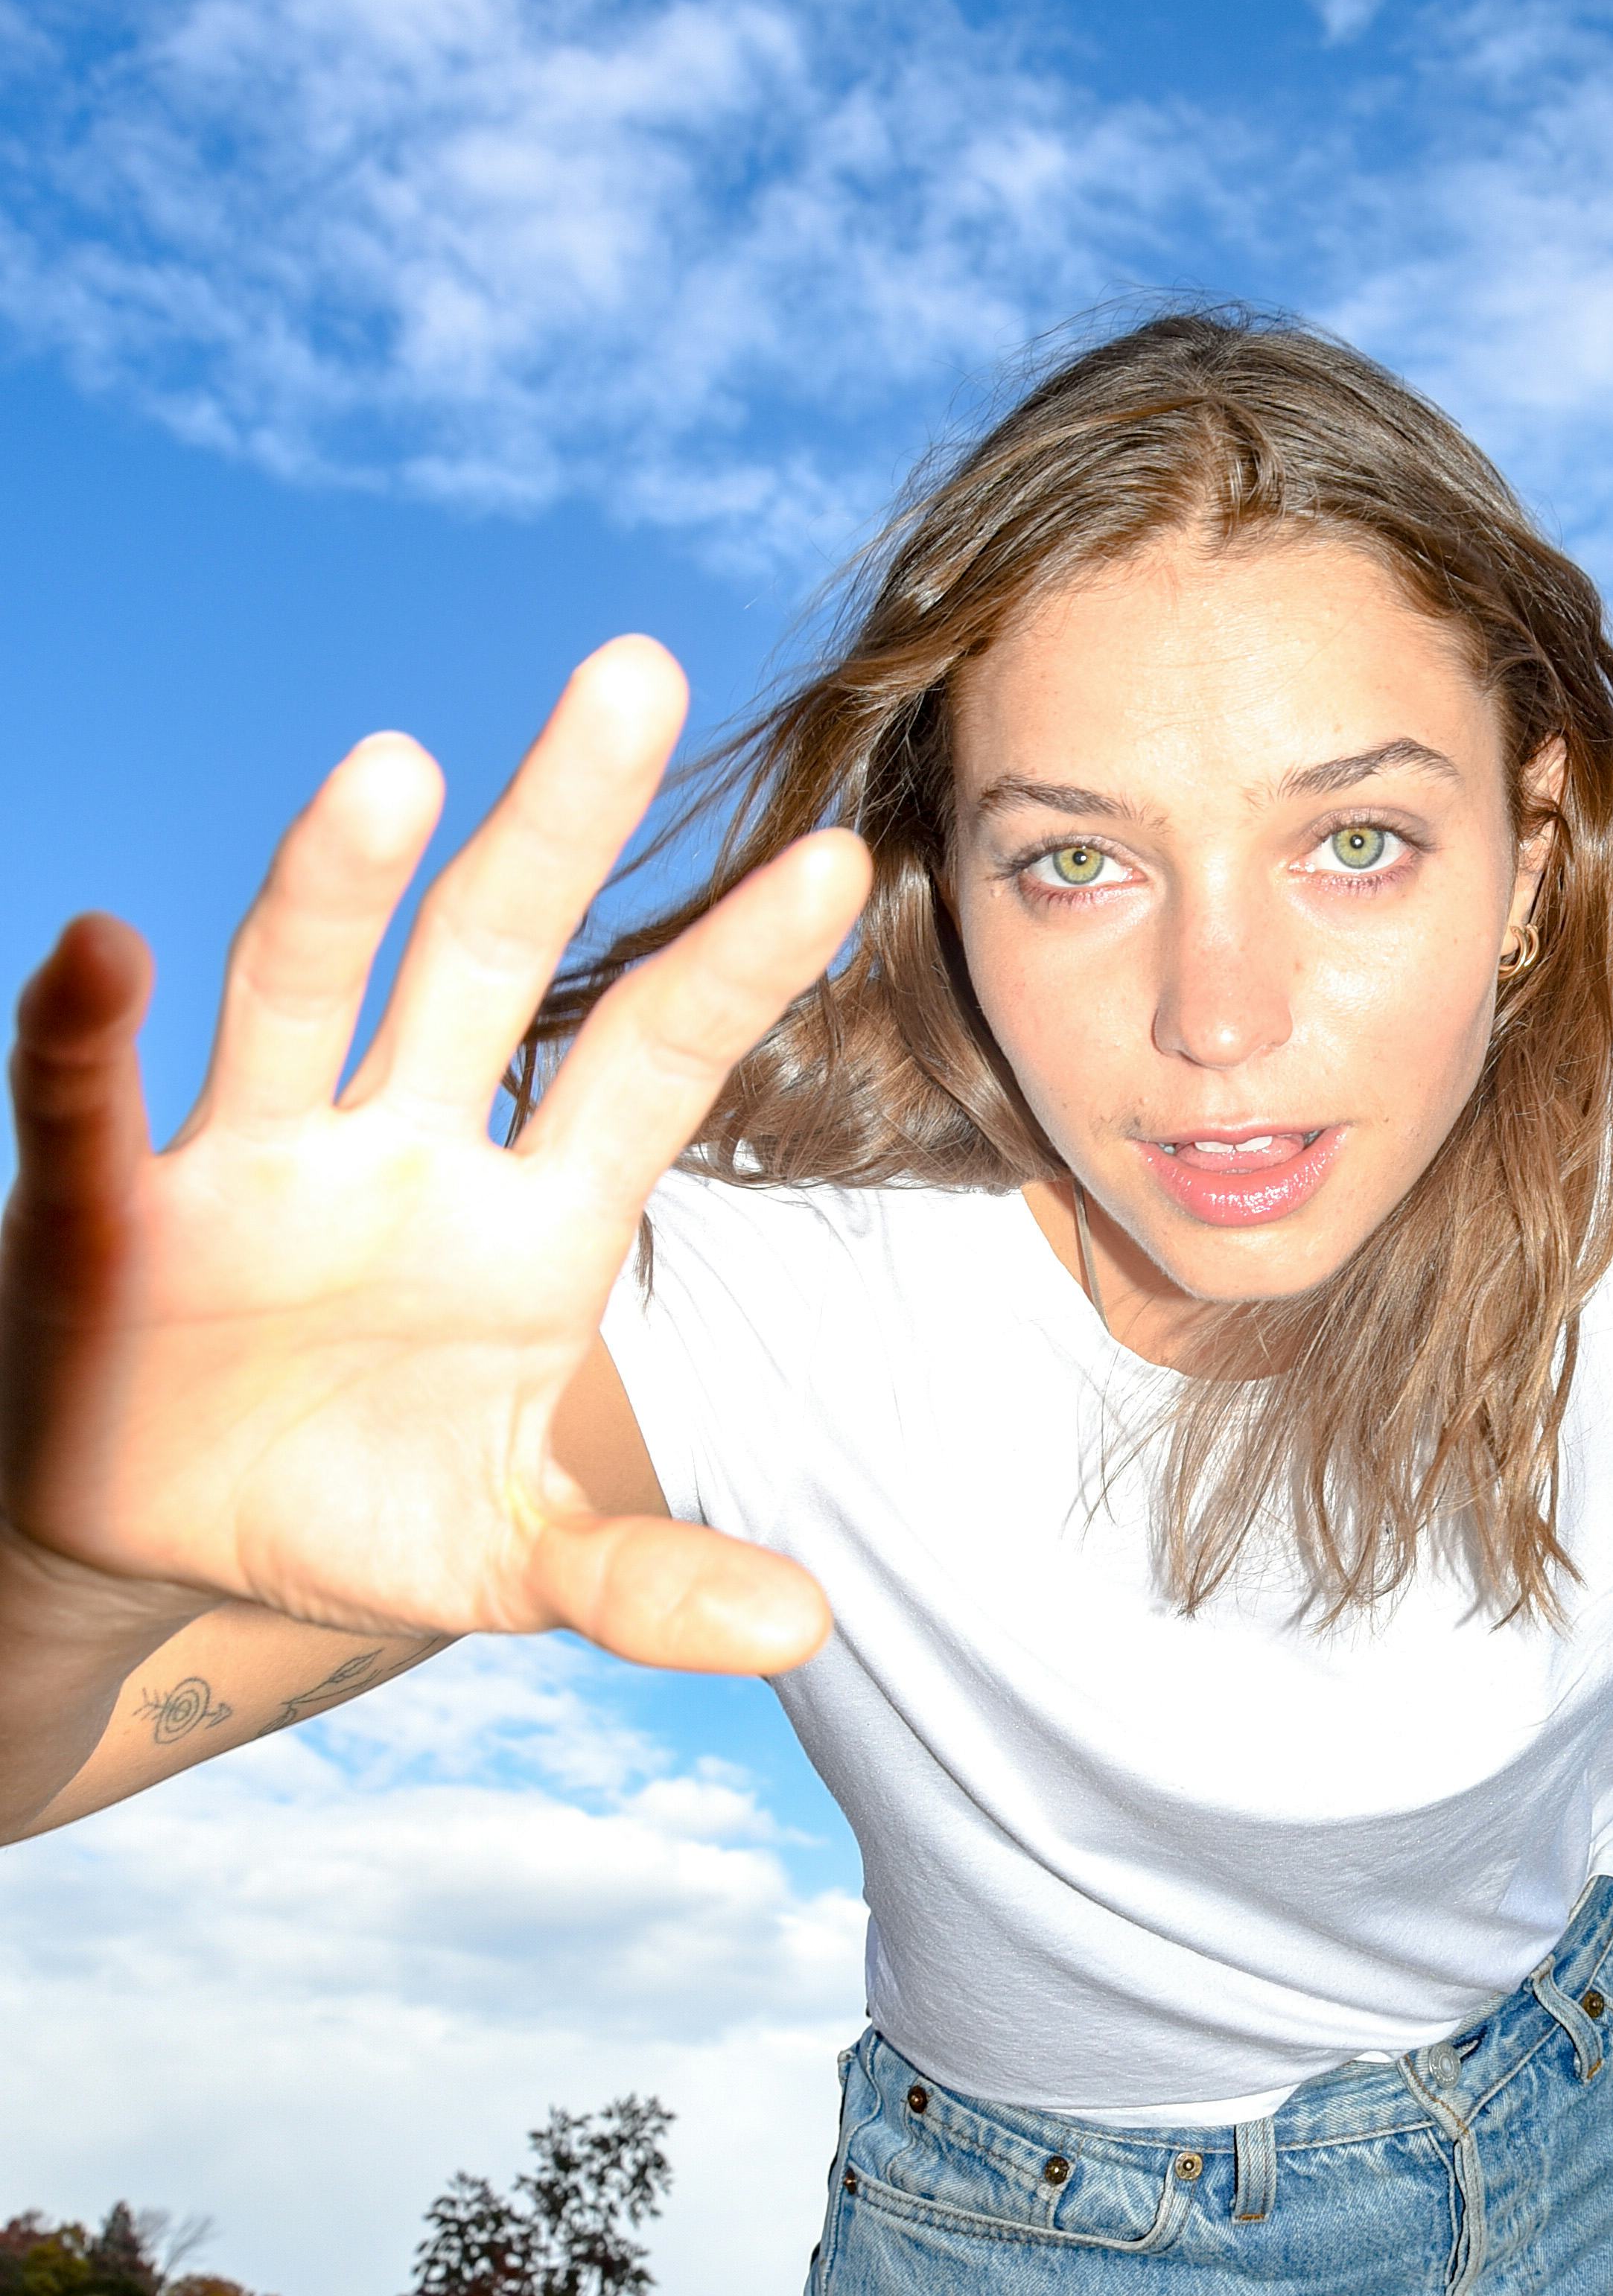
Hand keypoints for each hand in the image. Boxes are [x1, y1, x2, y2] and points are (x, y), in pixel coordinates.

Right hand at [1, 642, 870, 1672]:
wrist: (152, 1538)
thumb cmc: (347, 1503)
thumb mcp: (506, 1561)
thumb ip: (640, 1585)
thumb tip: (807, 1627)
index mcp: (527, 1221)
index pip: (654, 1061)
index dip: (738, 967)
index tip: (843, 856)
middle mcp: (401, 1150)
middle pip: (490, 956)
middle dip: (556, 823)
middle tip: (633, 668)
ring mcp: (251, 1165)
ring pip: (299, 992)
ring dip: (336, 884)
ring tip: (392, 766)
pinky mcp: (104, 1214)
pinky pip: (89, 1106)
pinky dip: (85, 1029)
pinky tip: (102, 946)